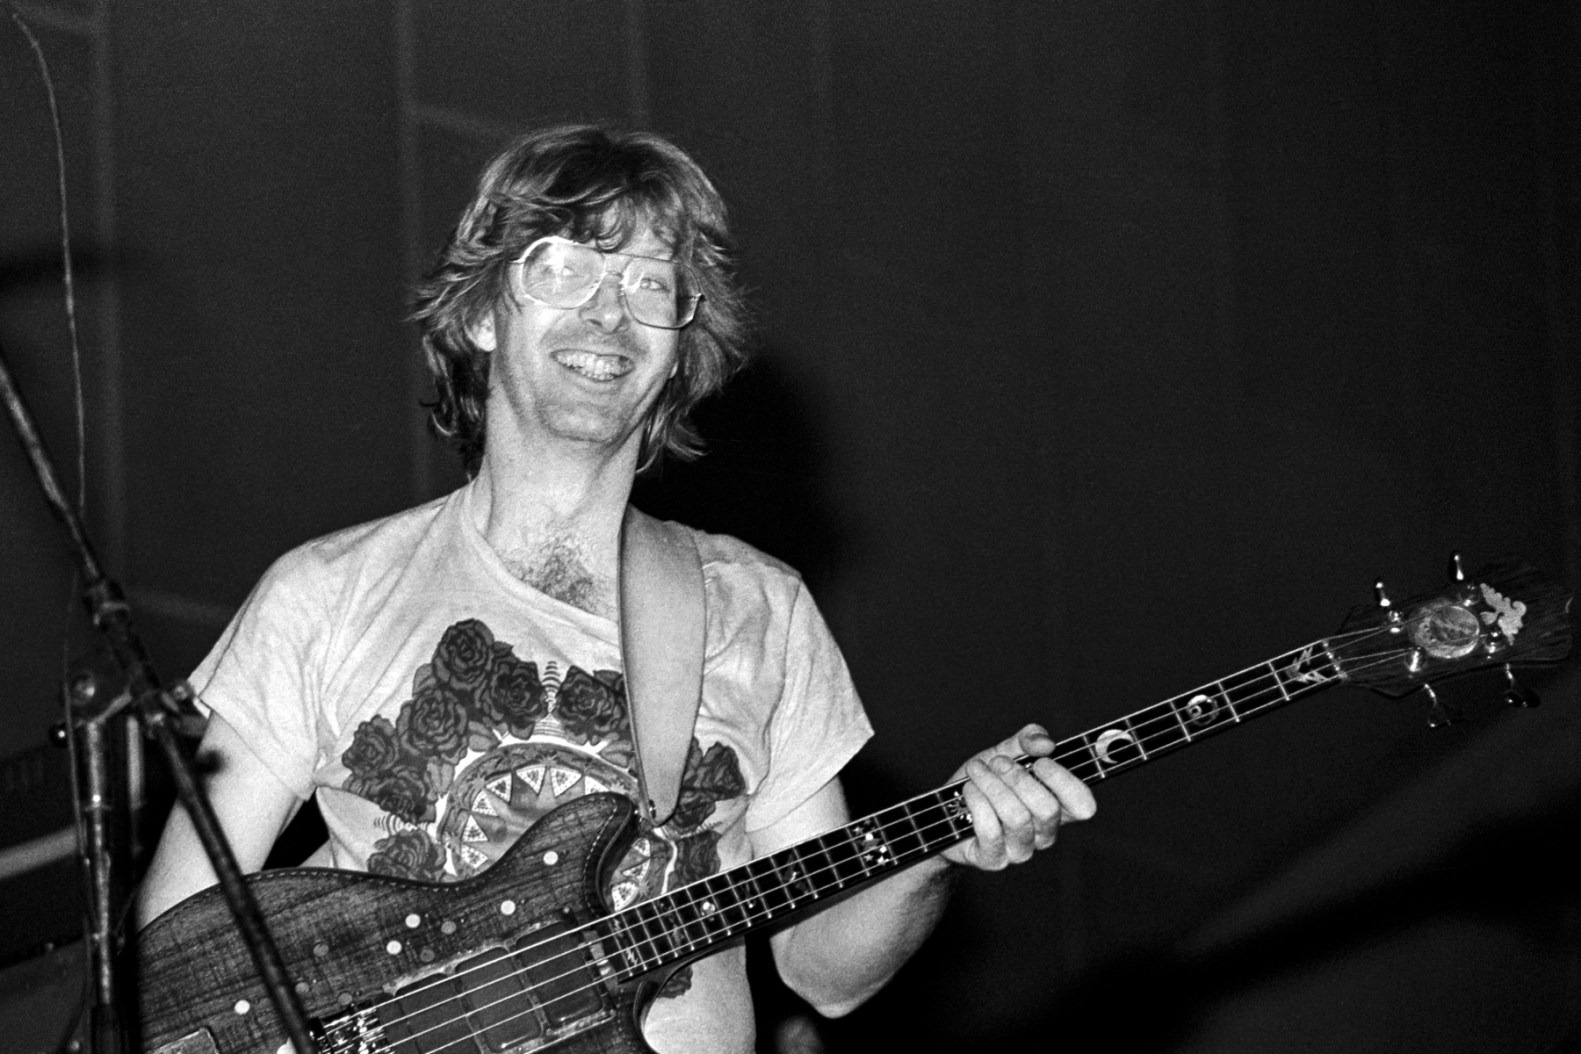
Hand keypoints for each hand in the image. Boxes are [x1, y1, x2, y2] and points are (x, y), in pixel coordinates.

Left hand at [940, 724, 1094, 870]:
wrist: (947, 808)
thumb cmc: (985, 780)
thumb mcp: (1005, 751)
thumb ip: (1028, 740)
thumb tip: (1045, 742)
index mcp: (1057, 808)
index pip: (1083, 806)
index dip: (1065, 782)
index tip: (1041, 761)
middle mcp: (1043, 833)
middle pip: (1047, 809)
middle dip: (1018, 778)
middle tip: (997, 762)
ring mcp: (1020, 850)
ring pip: (1017, 817)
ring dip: (993, 786)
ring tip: (977, 771)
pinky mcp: (993, 860)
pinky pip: (990, 831)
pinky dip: (976, 802)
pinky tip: (968, 790)